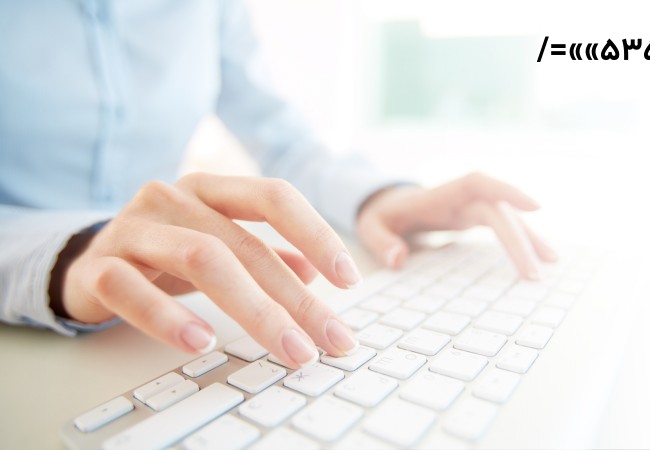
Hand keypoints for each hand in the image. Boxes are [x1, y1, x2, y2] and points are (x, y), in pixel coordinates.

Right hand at [60, 173, 360, 366]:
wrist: (84, 262)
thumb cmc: (165, 253)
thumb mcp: (219, 247)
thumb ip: (265, 254)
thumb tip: (316, 273)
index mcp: (210, 190)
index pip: (274, 197)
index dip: (317, 233)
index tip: (350, 279)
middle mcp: (172, 198)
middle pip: (245, 244)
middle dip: (296, 298)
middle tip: (329, 338)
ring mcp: (133, 228)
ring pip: (200, 259)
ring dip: (253, 309)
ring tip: (287, 348)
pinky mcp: (98, 266)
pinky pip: (132, 288)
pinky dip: (168, 318)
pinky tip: (202, 342)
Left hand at [356, 172, 557, 277]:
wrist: (387, 204)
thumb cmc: (382, 214)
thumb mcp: (370, 226)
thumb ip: (380, 241)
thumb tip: (398, 259)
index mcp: (441, 194)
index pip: (479, 184)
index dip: (507, 191)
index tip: (536, 207)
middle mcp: (463, 197)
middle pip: (499, 211)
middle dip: (520, 239)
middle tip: (535, 273)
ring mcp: (472, 207)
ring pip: (509, 218)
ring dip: (531, 238)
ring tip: (553, 262)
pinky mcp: (477, 218)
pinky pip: (505, 226)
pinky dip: (522, 241)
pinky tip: (540, 258)